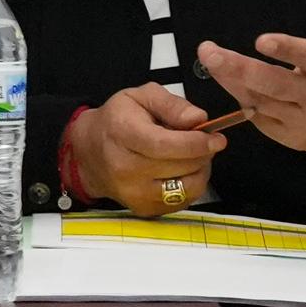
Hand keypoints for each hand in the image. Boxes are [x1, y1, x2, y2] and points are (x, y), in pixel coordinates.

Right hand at [68, 84, 230, 217]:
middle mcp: (126, 168)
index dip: (197, 143)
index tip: (216, 138)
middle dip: (203, 153)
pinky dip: (191, 184)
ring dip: (200, 170)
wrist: (89, 152)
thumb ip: (171, 104)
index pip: (165, 145)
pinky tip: (181, 170)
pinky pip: (184, 200)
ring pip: (188, 187)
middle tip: (204, 142)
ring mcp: (134, 193)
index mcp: (123, 135)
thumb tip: (197, 119)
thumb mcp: (140, 97)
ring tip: (191, 156)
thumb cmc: (117, 122)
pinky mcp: (144, 209)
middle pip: (182, 166)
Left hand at [196, 0, 305, 156]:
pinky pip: (261, 120)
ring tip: (211, 61)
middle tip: (210, 52)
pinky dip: (243, 100)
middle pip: (276, 85)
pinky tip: (230, 81)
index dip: (287, 50)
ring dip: (232, 82)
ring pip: (262, 103)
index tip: (261, 41)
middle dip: (240, 69)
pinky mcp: (294, 138)